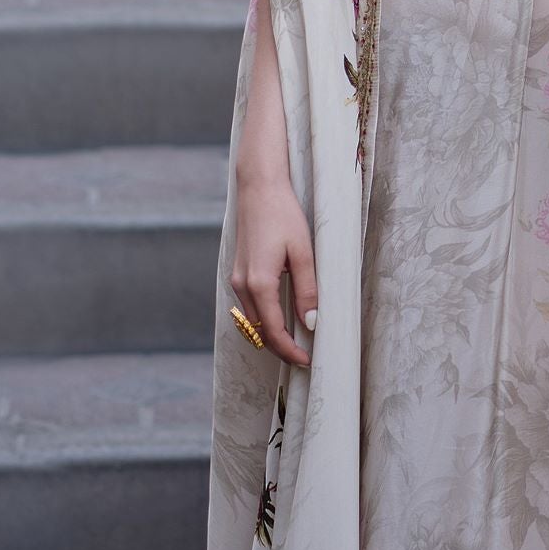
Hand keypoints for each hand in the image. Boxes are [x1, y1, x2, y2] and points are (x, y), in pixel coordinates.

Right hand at [231, 167, 319, 369]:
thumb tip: (312, 322)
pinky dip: (265, 319)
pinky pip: (250, 306)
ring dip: (272, 334)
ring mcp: (237, 280)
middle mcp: (242, 286)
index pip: (273, 332)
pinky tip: (282, 317)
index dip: (290, 351)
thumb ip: (307, 290)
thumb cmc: (283, 215)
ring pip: (253, 321)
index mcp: (259, 283)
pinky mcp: (238, 273)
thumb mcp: (303, 253)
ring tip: (298, 339)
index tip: (308, 361)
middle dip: (281, 347)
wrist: (259, 188)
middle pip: (260, 332)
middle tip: (306, 355)